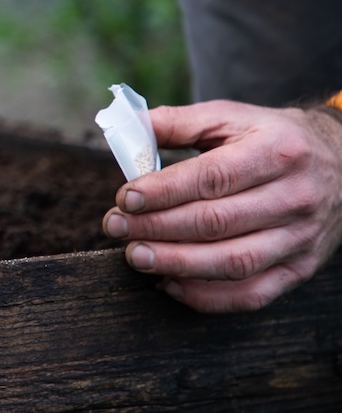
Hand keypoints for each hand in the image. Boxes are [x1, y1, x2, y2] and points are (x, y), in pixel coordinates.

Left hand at [102, 101, 341, 312]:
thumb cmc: (271, 139)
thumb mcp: (232, 118)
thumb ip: (179, 123)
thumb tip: (127, 127)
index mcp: (276, 152)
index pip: (212, 178)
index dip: (163, 191)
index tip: (124, 197)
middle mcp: (293, 197)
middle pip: (217, 223)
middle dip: (157, 228)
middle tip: (115, 227)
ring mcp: (300, 237)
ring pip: (233, 263)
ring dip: (176, 264)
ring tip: (135, 257)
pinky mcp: (300, 267)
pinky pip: (251, 294)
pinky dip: (206, 297)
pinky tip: (168, 284)